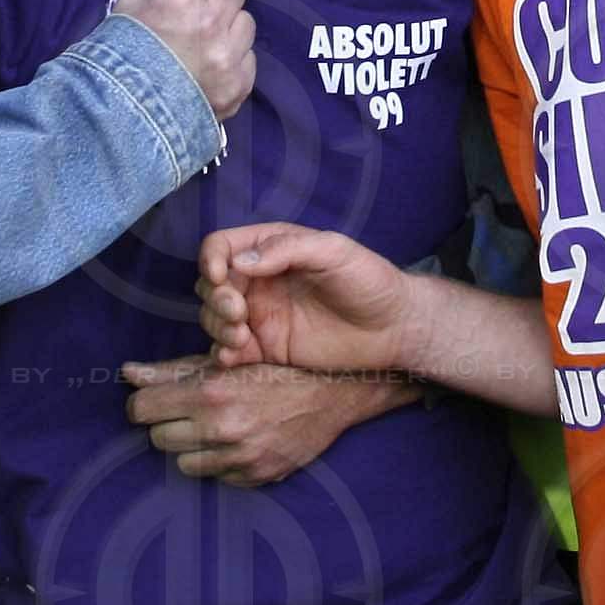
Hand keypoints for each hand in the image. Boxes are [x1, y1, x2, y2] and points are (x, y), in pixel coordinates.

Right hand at [111, 0, 255, 119]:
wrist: (125, 107)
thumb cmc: (126, 41)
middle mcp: (209, 24)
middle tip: (190, 19)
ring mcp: (227, 57)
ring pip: (246, 20)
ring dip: (227, 27)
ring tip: (198, 44)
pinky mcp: (239, 84)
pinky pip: (250, 54)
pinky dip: (233, 58)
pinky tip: (206, 67)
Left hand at [121, 353, 409, 484]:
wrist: (333, 395)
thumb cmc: (276, 370)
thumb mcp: (225, 362)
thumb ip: (172, 370)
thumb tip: (127, 373)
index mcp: (212, 393)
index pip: (142, 410)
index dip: (143, 404)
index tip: (154, 401)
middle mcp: (223, 429)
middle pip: (158, 438)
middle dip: (168, 424)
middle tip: (190, 411)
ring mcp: (240, 459)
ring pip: (183, 463)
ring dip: (192, 446)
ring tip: (213, 427)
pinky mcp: (255, 478)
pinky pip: (216, 477)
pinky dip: (220, 462)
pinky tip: (238, 441)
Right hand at [200, 222, 416, 374]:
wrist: (393, 328)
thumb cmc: (369, 280)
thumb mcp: (334, 251)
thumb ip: (288, 248)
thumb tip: (240, 261)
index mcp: (271, 249)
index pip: (221, 247)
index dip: (211, 260)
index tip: (221, 276)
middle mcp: (260, 281)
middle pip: (210, 285)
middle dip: (215, 298)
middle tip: (239, 313)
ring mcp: (261, 316)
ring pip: (214, 318)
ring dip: (216, 326)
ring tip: (241, 337)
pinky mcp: (268, 349)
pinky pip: (231, 352)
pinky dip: (221, 355)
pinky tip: (232, 357)